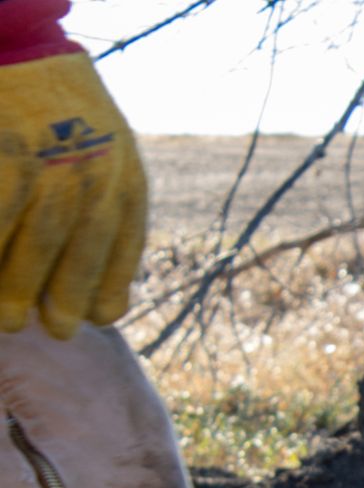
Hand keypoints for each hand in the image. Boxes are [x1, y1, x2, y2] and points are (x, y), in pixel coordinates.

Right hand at [0, 52, 146, 338]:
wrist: (27, 50)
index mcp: (123, 174)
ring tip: (9, 319)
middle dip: (64, 298)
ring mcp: (45, 160)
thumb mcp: (108, 154)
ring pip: (35, 240)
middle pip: (78, 250)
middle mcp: (91, 169)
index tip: (94, 319)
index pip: (121, 245)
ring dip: (20, 287)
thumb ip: (108, 212)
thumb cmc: (67, 113)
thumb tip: (108, 297)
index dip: (106, 286)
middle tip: (53, 332)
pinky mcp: (7, 154)